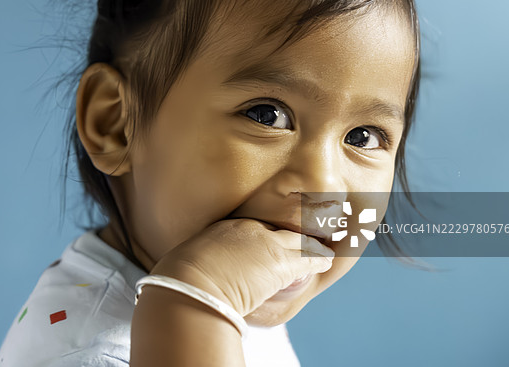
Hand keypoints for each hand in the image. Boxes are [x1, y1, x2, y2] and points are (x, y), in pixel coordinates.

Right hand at [149, 218, 333, 317]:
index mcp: (227, 227)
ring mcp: (267, 244)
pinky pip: (307, 259)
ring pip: (298, 242)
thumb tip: (196, 271)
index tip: (272, 238)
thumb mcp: (190, 258)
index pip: (255, 227)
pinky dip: (317, 259)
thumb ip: (203, 259)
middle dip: (294, 233)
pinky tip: (326, 260)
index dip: (267, 234)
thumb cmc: (183, 277)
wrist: (190, 281)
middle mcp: (249, 229)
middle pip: (279, 229)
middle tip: (308, 233)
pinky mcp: (280, 263)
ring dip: (311, 246)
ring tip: (323, 247)